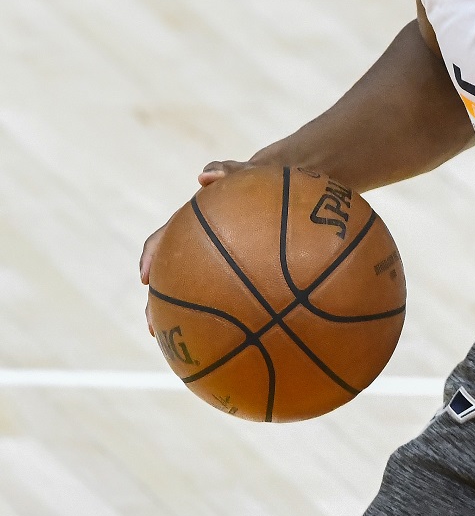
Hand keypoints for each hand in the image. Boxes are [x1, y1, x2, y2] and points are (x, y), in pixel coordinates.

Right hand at [141, 160, 249, 334]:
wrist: (287, 188)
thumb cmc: (264, 181)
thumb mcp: (249, 174)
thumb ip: (229, 170)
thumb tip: (205, 176)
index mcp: (196, 224)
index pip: (165, 239)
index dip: (151, 257)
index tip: (145, 277)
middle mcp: (202, 246)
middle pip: (173, 274)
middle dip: (159, 301)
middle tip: (153, 326)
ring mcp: (219, 261)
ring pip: (196, 291)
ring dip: (184, 316)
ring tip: (181, 344)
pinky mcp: (240, 274)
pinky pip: (230, 297)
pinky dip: (226, 317)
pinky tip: (238, 339)